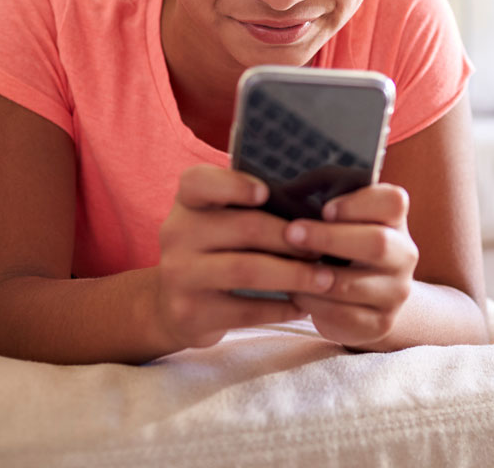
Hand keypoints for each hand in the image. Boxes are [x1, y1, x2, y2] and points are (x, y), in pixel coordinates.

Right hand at [155, 165, 337, 349]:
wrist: (170, 305)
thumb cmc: (212, 250)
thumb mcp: (216, 220)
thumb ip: (247, 207)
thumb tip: (309, 211)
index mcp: (187, 202)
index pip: (200, 181)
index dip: (235, 184)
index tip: (267, 192)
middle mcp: (177, 234)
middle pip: (244, 227)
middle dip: (290, 239)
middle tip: (321, 248)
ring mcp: (180, 275)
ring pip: (247, 270)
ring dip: (294, 275)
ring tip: (324, 279)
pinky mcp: (191, 313)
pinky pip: (246, 310)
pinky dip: (281, 308)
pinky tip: (302, 305)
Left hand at [284, 183, 418, 348]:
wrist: (365, 291)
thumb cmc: (337, 235)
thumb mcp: (332, 205)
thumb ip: (318, 190)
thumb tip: (283, 191)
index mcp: (394, 219)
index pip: (393, 202)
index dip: (359, 204)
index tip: (325, 209)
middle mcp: (403, 254)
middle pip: (378, 243)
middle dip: (328, 238)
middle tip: (291, 233)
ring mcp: (395, 291)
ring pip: (353, 284)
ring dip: (312, 274)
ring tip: (283, 265)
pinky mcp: (380, 324)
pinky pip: (343, 315)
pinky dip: (313, 303)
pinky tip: (295, 291)